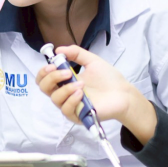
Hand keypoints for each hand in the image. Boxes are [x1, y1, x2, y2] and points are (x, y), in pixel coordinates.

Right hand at [36, 45, 157, 143]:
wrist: (123, 93)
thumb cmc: (108, 78)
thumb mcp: (91, 61)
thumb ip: (76, 53)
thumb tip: (57, 50)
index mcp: (65, 80)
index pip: (45, 78)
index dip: (44, 72)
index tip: (52, 64)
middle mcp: (64, 93)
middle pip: (44, 88)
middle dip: (51, 78)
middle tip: (65, 72)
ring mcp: (70, 105)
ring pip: (55, 99)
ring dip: (65, 89)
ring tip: (81, 84)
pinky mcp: (77, 116)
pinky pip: (66, 110)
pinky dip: (71, 100)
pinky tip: (81, 93)